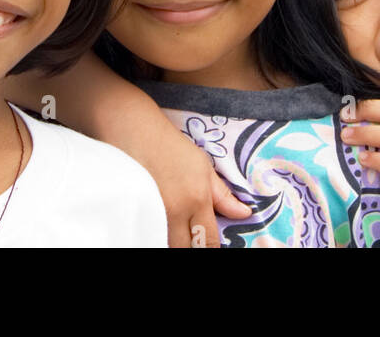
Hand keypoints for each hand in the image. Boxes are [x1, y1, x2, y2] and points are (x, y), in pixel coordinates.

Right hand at [139, 116, 250, 247]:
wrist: (136, 132)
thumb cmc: (172, 146)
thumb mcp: (204, 167)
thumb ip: (223, 196)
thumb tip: (244, 214)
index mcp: (196, 200)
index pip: (208, 239)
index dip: (212, 248)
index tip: (212, 246)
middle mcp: (175, 211)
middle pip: (185, 248)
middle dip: (192, 246)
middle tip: (194, 239)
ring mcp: (153, 212)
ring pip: (166, 243)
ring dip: (175, 241)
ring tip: (180, 231)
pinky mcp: (135, 211)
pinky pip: (149, 234)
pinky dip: (157, 235)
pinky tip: (161, 228)